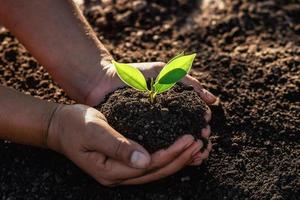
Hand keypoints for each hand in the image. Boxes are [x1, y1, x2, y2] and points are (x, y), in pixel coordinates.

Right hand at [47, 104, 206, 185]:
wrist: (60, 127)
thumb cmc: (75, 125)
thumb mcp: (94, 131)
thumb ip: (117, 146)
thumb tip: (144, 160)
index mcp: (110, 170)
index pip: (148, 165)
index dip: (171, 153)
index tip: (189, 139)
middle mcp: (118, 175)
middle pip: (156, 171)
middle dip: (179, 158)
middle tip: (199, 143)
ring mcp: (120, 171)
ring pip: (155, 170)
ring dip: (176, 159)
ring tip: (195, 146)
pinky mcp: (123, 162)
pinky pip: (149, 163)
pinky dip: (165, 156)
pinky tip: (177, 147)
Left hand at [87, 61, 215, 164]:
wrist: (103, 81)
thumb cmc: (134, 75)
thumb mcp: (163, 73)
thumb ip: (187, 82)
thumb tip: (213, 100)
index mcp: (171, 110)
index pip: (192, 123)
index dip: (200, 128)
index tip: (205, 131)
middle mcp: (162, 124)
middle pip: (184, 138)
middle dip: (196, 144)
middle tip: (203, 147)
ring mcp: (149, 133)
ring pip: (170, 148)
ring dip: (185, 154)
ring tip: (194, 156)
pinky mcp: (135, 141)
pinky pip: (151, 152)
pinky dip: (163, 157)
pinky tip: (172, 160)